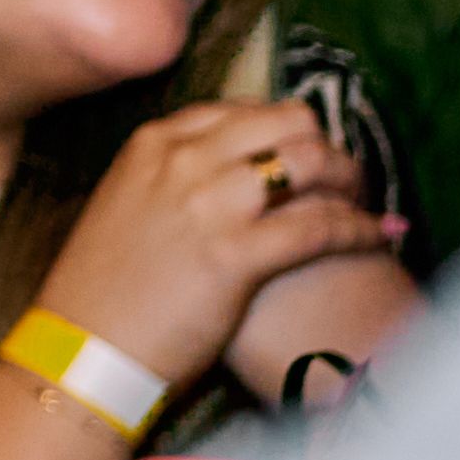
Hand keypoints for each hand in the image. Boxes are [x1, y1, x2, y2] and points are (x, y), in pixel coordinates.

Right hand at [41, 97, 390, 388]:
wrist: (80, 350)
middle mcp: (182, 159)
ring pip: (312, 161)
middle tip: (344, 180)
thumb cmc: (100, 290)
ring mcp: (210, 202)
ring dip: (352, 181)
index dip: (285, 132)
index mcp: (150, 144)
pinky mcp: (238, 253)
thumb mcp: (123, 208)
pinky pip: (324, 224)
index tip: (303, 158)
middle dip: (327, 146)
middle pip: (287, 120)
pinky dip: (363, 228)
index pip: (242, 109)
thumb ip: (170, 180)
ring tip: (366, 204)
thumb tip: (228, 178)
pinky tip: (379, 237)